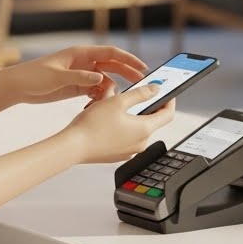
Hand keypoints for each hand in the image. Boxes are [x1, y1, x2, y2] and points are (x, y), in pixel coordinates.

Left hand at [1, 45, 147, 104]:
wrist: (18, 86)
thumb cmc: (34, 76)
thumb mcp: (57, 76)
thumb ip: (80, 78)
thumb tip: (101, 79)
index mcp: (81, 54)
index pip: (111, 53)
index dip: (128, 59)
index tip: (142, 67)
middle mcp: (84, 63)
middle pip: (112, 66)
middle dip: (127, 74)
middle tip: (142, 84)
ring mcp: (81, 75)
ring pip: (104, 81)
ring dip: (110, 90)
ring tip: (109, 101)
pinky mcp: (77, 87)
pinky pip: (95, 91)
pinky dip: (99, 97)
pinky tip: (97, 105)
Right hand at [60, 85, 175, 163]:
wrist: (72, 147)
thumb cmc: (93, 125)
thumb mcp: (118, 101)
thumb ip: (140, 93)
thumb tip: (156, 89)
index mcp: (145, 129)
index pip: (168, 114)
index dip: (170, 101)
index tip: (167, 92)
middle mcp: (140, 143)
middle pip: (151, 120)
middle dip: (144, 105)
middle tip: (133, 94)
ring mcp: (129, 151)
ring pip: (136, 128)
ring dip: (130, 115)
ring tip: (114, 105)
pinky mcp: (118, 154)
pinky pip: (126, 137)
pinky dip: (122, 126)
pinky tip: (107, 119)